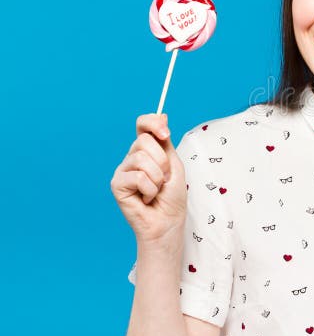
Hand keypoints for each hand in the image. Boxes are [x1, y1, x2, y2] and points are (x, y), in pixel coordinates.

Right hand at [110, 113, 186, 244]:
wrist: (168, 221)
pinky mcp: (116, 184)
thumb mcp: (174, 163)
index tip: (166, 134)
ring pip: (141, 159)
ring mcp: (123, 170)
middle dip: (162, 161)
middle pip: (144, 141)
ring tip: (156, 189)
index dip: (152, 123)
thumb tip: (162, 114)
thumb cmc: (172, 195)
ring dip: (158, 177)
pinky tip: (147, 198)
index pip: (142, 124)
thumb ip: (165, 141)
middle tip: (165, 178)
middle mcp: (132, 157)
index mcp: (147, 149)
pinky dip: (150, 189)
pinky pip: (137, 177)